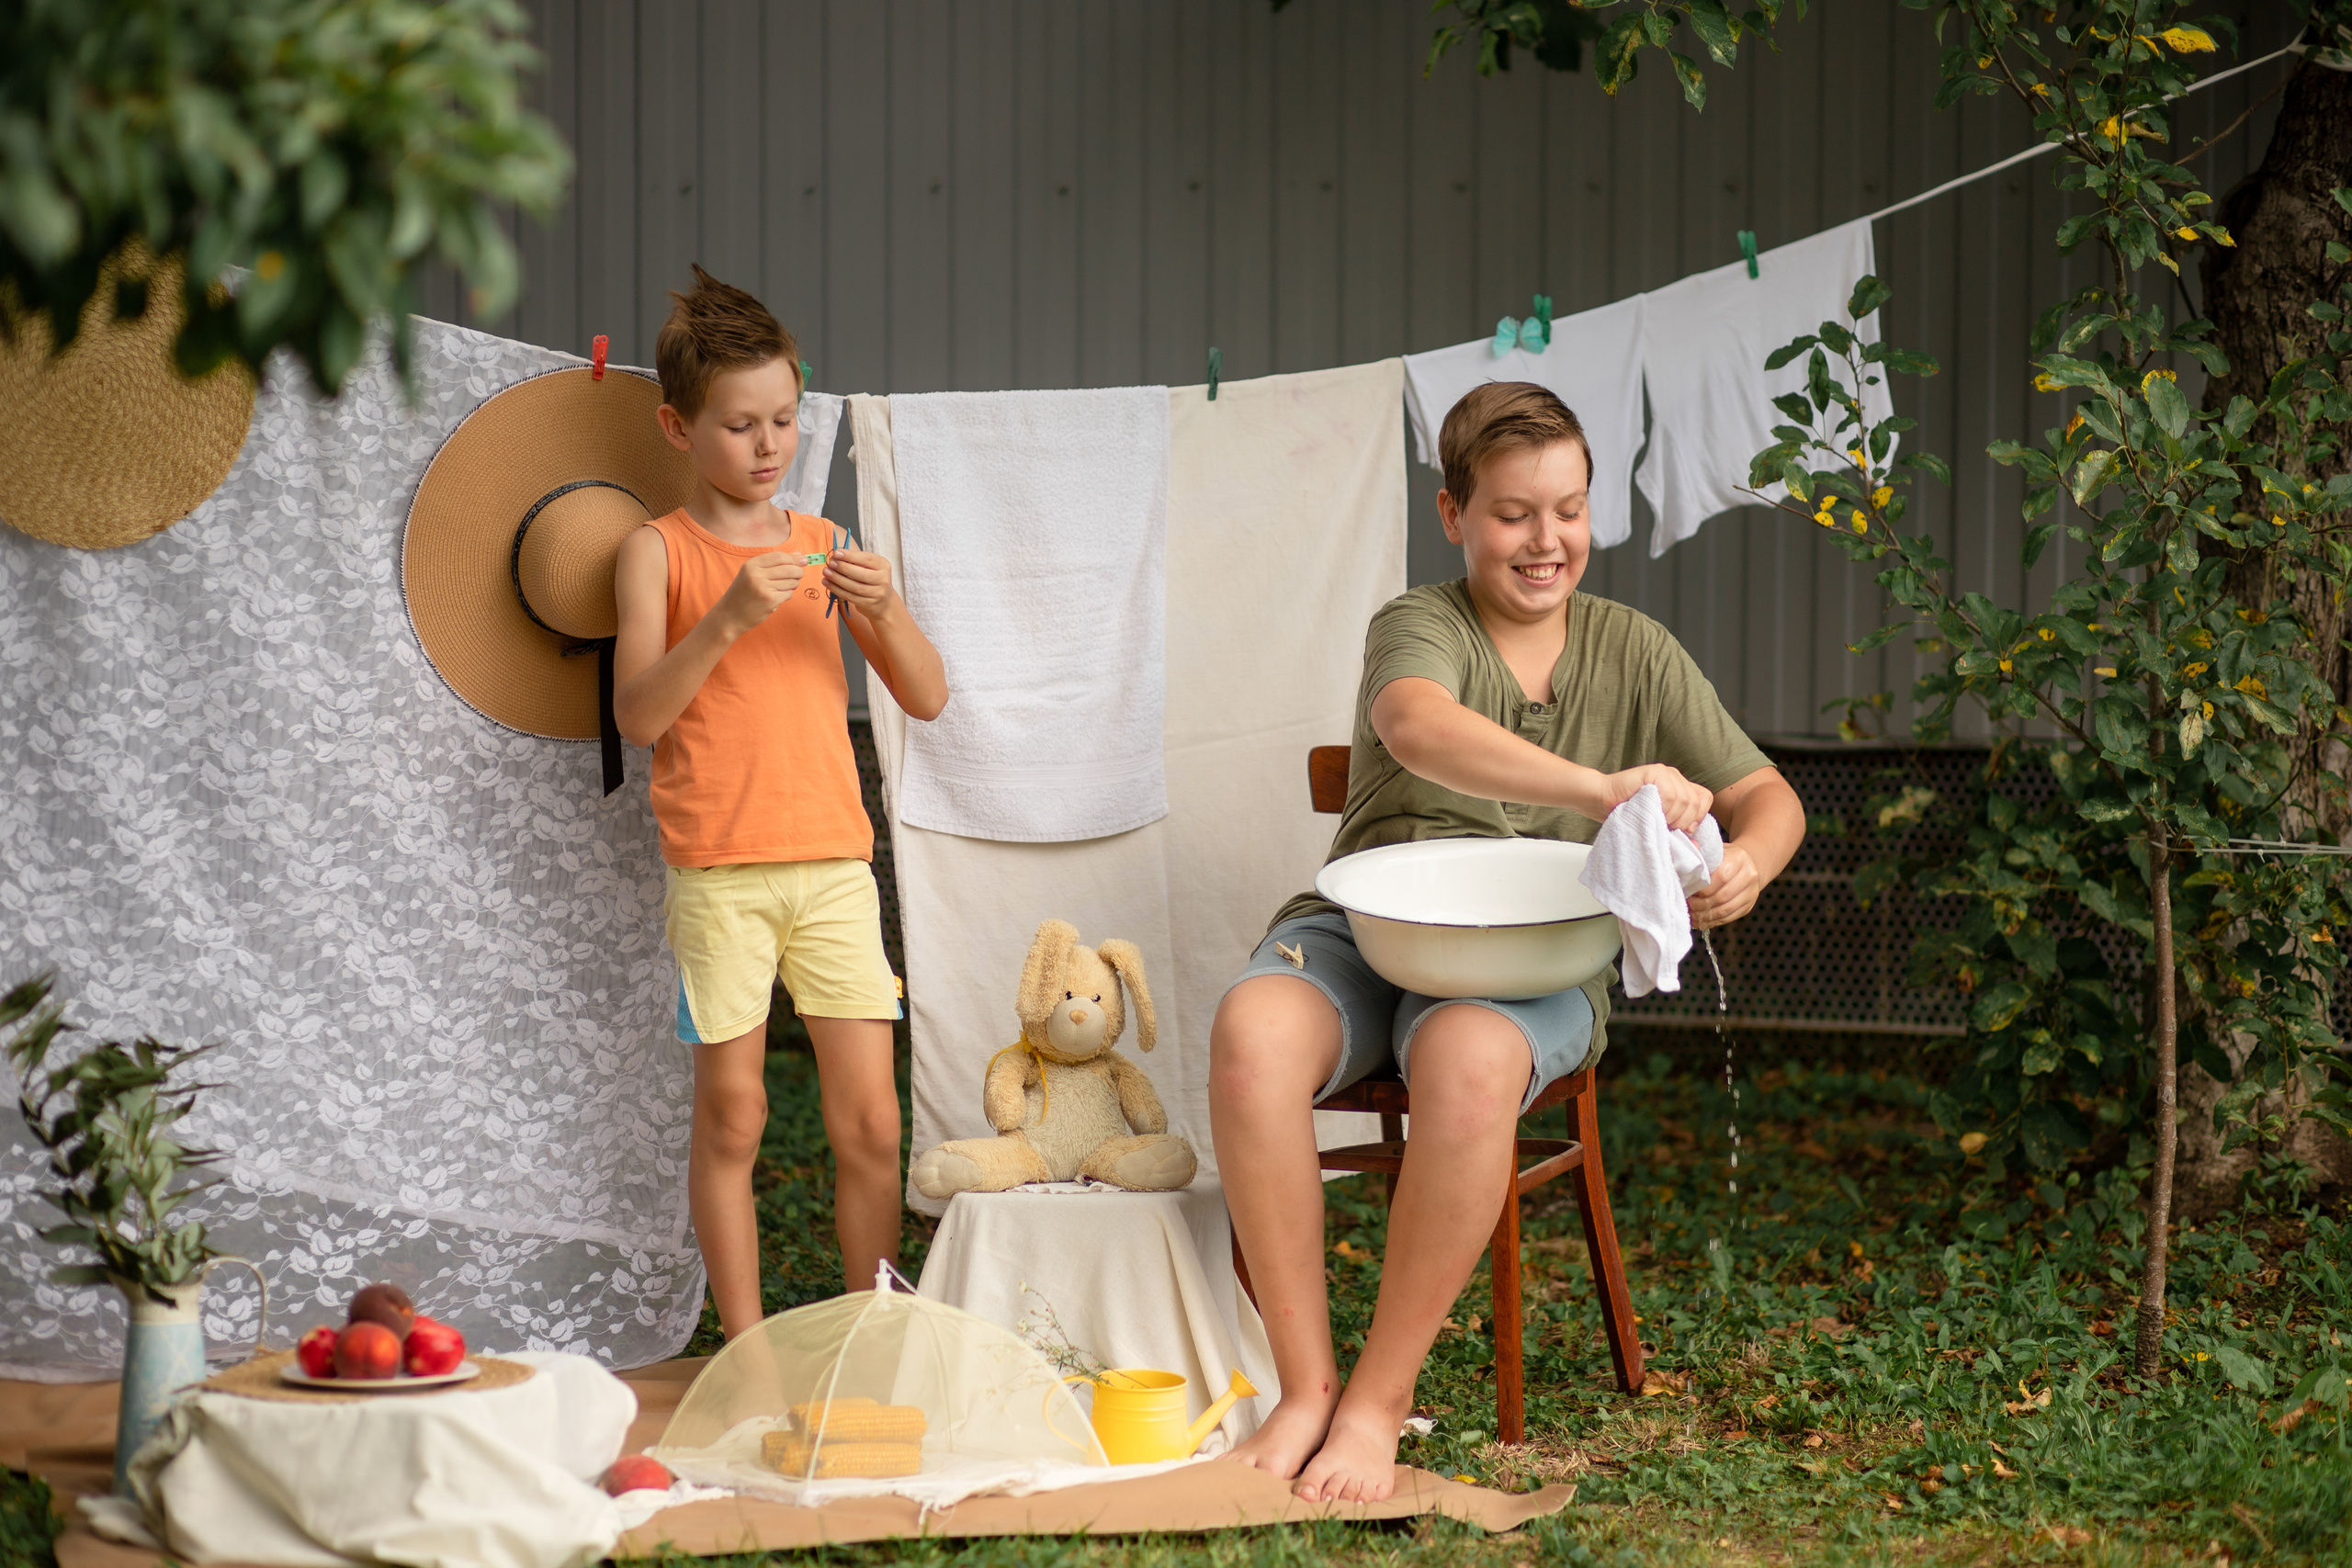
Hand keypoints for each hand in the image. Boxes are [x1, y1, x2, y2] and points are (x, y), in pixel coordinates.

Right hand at [714, 552, 802, 635]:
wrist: (729, 616)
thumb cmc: (743, 594)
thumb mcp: (753, 574)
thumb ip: (775, 563)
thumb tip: (800, 555)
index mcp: (751, 565)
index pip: (780, 556)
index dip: (794, 558)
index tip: (803, 561)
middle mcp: (756, 574)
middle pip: (789, 568)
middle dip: (798, 572)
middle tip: (797, 575)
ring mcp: (763, 587)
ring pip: (791, 581)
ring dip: (792, 585)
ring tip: (782, 588)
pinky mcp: (770, 600)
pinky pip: (788, 593)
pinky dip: (787, 595)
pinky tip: (777, 597)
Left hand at [822, 546, 899, 621]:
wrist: (884, 603)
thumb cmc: (872, 580)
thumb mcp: (870, 567)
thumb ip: (856, 561)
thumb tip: (836, 556)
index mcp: (883, 566)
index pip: (867, 559)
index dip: (851, 556)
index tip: (837, 553)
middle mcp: (883, 580)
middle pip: (861, 574)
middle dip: (843, 568)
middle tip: (830, 563)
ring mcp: (877, 594)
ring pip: (854, 587)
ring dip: (837, 579)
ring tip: (826, 572)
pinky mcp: (868, 604)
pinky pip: (850, 596)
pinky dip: (837, 589)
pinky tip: (828, 583)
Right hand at [1587, 764, 1711, 832]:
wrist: (1601, 801)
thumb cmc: (1627, 814)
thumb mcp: (1658, 825)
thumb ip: (1677, 832)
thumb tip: (1697, 846)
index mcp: (1679, 787)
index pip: (1705, 798)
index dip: (1697, 816)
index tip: (1683, 828)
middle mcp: (1675, 777)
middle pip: (1695, 802)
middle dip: (1683, 821)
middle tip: (1665, 826)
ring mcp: (1666, 773)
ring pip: (1684, 800)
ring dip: (1671, 816)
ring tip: (1655, 818)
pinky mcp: (1655, 772)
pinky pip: (1670, 794)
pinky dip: (1663, 808)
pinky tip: (1650, 810)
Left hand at [1689, 842, 1760, 928]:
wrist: (1747, 864)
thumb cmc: (1724, 857)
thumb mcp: (1715, 851)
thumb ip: (1701, 854)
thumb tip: (1686, 858)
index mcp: (1739, 858)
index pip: (1721, 876)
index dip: (1704, 887)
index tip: (1690, 890)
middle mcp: (1749, 876)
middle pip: (1723, 896)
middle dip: (1702, 904)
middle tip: (1688, 905)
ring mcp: (1751, 893)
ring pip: (1726, 910)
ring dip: (1705, 915)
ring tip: (1692, 915)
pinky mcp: (1748, 906)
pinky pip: (1729, 918)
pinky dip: (1712, 921)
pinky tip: (1700, 920)